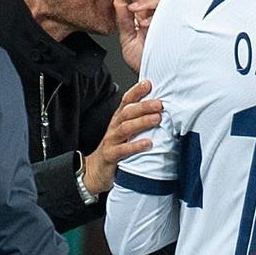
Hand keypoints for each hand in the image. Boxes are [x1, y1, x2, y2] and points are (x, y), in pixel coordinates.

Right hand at [82, 80, 162, 194]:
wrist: (95, 171)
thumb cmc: (115, 149)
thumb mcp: (126, 132)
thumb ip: (139, 119)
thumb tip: (159, 108)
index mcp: (119, 120)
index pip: (126, 101)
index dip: (136, 91)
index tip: (148, 83)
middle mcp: (114, 127)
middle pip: (127, 112)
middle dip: (143, 106)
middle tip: (159, 104)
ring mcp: (111, 141)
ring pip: (125, 128)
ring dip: (142, 122)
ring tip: (157, 119)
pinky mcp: (110, 156)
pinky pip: (123, 150)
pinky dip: (136, 146)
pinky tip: (148, 143)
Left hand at [112, 0, 159, 71]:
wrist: (153, 77)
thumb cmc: (143, 61)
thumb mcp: (127, 39)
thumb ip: (123, 21)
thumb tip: (118, 0)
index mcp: (142, 14)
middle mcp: (154, 14)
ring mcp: (163, 19)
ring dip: (143, 0)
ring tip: (132, 8)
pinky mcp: (171, 25)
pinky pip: (165, 13)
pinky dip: (153, 15)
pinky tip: (143, 23)